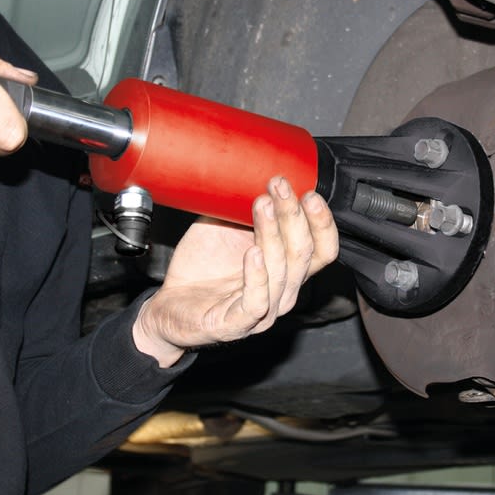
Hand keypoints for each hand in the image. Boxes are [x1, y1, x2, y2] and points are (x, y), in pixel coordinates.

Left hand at [132, 177, 339, 366]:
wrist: (171, 303)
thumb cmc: (204, 267)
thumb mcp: (227, 228)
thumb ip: (245, 208)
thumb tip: (255, 170)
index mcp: (288, 269)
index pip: (323, 249)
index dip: (322, 222)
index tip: (307, 191)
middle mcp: (283, 291)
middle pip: (303, 254)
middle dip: (293, 215)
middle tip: (278, 186)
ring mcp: (263, 311)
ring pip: (282, 273)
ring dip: (273, 234)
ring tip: (261, 205)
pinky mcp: (235, 324)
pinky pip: (256, 302)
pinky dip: (257, 276)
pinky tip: (252, 252)